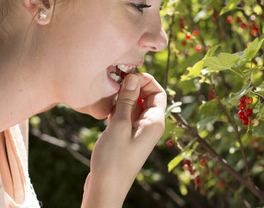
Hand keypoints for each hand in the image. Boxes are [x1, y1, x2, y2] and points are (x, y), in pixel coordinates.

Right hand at [82, 73, 165, 207]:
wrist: (105, 188)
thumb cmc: (113, 160)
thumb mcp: (119, 126)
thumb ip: (127, 101)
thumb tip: (133, 77)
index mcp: (155, 122)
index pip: (159, 92)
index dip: (146, 80)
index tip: (128, 75)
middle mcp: (150, 126)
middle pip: (147, 97)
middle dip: (134, 86)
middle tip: (116, 81)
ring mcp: (138, 132)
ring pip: (135, 106)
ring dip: (124, 97)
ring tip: (109, 93)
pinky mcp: (126, 137)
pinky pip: (126, 115)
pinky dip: (118, 108)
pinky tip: (106, 107)